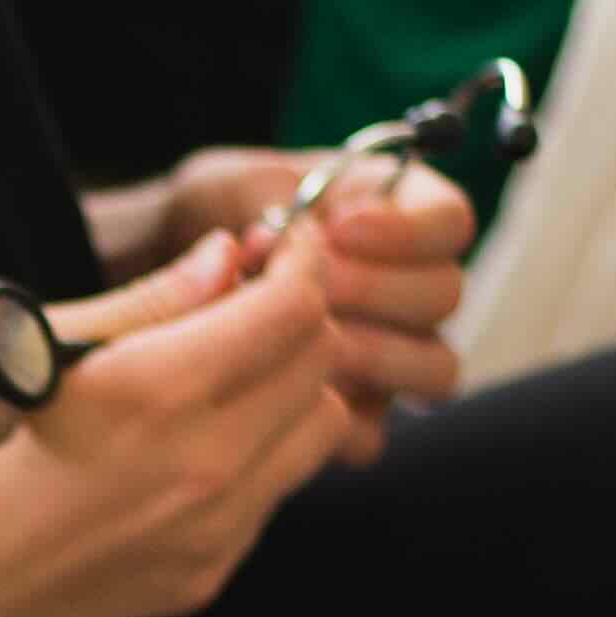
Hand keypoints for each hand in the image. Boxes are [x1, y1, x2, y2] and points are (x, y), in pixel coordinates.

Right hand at [0, 220, 378, 616]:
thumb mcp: (26, 351)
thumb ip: (146, 303)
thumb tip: (224, 258)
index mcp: (153, 394)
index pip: (293, 309)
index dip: (300, 259)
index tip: (280, 241)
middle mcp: (201, 468)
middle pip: (321, 364)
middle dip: (298, 315)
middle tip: (247, 295)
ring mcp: (210, 533)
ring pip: (318, 433)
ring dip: (290, 386)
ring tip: (227, 368)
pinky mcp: (202, 576)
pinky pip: (271, 494)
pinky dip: (258, 451)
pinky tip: (187, 441)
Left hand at [143, 141, 482, 419]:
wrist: (164, 281)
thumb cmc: (205, 222)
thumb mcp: (228, 184)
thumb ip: (265, 194)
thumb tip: (292, 233)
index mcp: (398, 212)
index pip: (451, 222)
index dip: (407, 230)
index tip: (336, 229)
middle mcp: (409, 284)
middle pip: (444, 295)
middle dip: (372, 290)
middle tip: (308, 286)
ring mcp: (395, 354)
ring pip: (435, 367)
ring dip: (369, 354)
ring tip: (295, 340)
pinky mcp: (361, 415)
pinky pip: (377, 431)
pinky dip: (336, 418)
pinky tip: (281, 393)